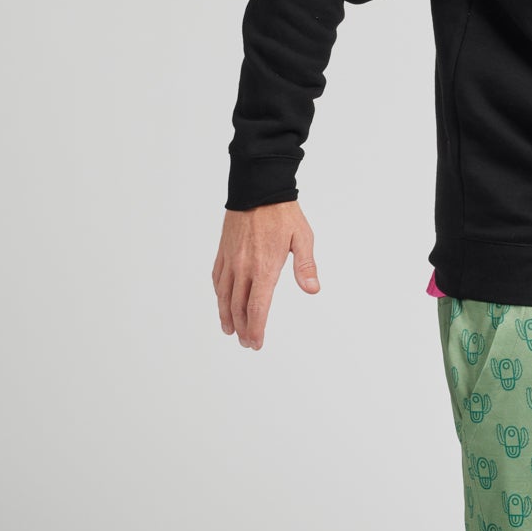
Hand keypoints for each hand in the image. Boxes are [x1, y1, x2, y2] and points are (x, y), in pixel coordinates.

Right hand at [212, 199, 318, 350]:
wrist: (257, 187)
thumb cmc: (282, 212)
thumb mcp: (302, 237)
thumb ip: (305, 266)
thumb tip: (313, 289)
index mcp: (264, 267)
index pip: (257, 307)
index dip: (256, 329)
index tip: (256, 342)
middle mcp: (244, 267)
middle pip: (239, 307)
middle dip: (242, 329)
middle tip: (247, 342)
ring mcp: (230, 260)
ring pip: (224, 296)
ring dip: (227, 317)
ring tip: (230, 331)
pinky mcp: (223, 252)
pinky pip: (218, 279)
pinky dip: (219, 296)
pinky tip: (223, 302)